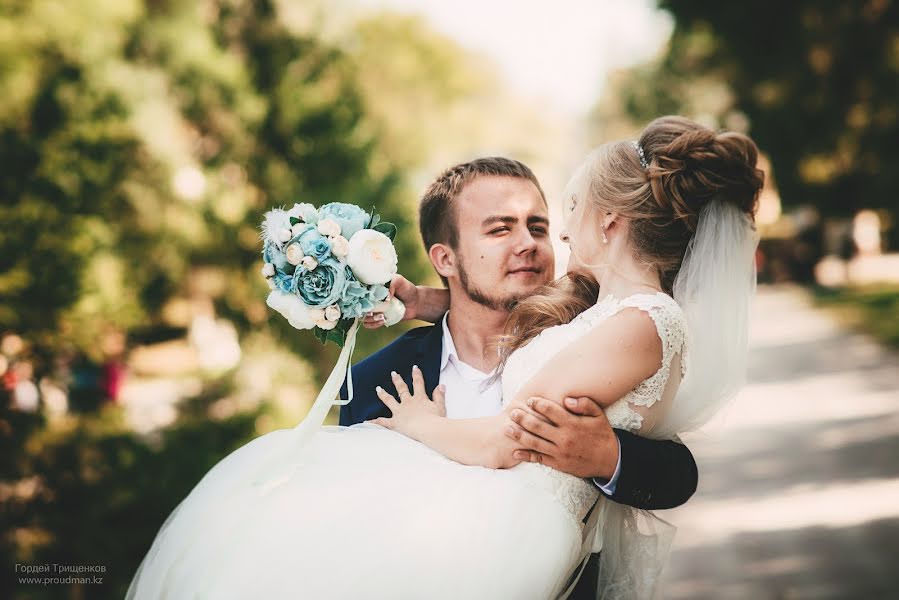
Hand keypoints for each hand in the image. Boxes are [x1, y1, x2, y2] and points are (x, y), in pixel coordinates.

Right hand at [362, 274, 417, 328]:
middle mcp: (369, 298)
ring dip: (370, 318)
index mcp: (372, 287)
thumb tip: (385, 295)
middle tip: (374, 310)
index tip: (368, 298)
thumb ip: (393, 282)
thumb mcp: (400, 280)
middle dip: (365, 309)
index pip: (359, 291)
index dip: (360, 295)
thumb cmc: (406, 289)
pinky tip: (383, 320)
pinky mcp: (377, 319)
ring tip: (382, 316)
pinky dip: (373, 324)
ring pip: (362, 316)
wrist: (415, 303)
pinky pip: (368, 324)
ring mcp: (373, 309)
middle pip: (358, 305)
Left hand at [369, 366, 445, 438]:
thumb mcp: (440, 407)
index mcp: (419, 399)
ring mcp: (400, 412)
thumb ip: (439, 396)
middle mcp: (408, 403)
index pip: (418, 383)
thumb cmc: (436, 421)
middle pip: (401, 389)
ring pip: (389, 400)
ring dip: (383, 394)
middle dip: (397, 380)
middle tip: (393, 374)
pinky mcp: (395, 423)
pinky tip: (368, 420)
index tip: (414, 368)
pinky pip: (383, 422)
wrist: (428, 430)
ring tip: (378, 389)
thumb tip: (441, 386)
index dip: (416, 375)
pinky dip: (375, 421)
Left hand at [504, 396, 618, 479]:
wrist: (610, 461)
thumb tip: (567, 398)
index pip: (551, 411)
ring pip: (534, 443)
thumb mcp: (599, 415)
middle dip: (523, 418)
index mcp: (573, 424)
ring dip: (519, 435)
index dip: (539, 404)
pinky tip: (515, 452)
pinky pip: (539, 459)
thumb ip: (584, 404)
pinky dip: (526, 455)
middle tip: (512, 412)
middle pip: (538, 426)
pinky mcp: (558, 464)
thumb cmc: (602, 435)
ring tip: (507, 428)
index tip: (530, 400)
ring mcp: (559, 452)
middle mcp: (564, 438)